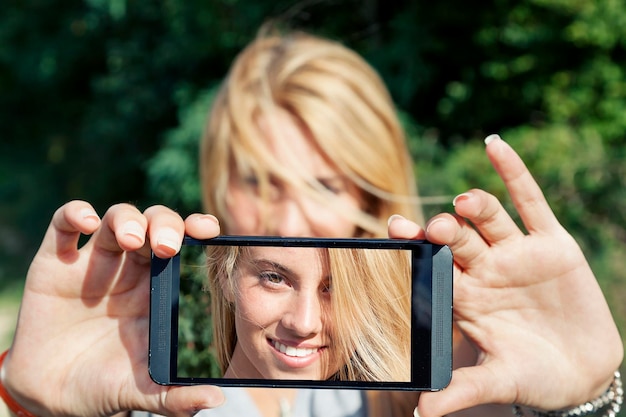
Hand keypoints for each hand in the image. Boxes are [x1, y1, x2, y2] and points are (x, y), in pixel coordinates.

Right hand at [2, 202, 224, 416]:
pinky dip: (76, 213)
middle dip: (165, 224)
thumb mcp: (142, 391)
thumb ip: (175, 397)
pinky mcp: (55, 263)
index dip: (196, 229)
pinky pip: (64, 225)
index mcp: (157, 289)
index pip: (184, 246)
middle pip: (154, 224)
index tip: (210, 230)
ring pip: (117, 218)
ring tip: (131, 239)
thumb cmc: (103, 384)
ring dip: (127, 219)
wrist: (51, 395)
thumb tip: (216, 401)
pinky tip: (88, 222)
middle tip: (168, 245)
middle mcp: (130, 269)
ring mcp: (94, 262)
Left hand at [388, 135, 622, 416]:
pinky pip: (530, 202)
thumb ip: (461, 390)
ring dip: (475, 206)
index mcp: (464, 297)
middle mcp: (484, 269)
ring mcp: (516, 254)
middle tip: (430, 229)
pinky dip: (514, 173)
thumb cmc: (535, 377)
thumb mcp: (500, 381)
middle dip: (442, 231)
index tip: (390, 234)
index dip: (412, 251)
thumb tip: (422, 413)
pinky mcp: (551, 244)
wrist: (585, 372)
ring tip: (464, 203)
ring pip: (488, 220)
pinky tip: (495, 146)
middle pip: (455, 240)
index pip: (431, 268)